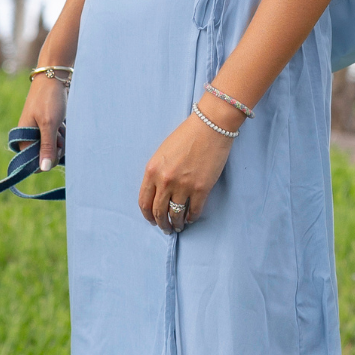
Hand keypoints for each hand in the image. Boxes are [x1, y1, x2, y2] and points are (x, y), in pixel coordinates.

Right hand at [18, 74, 67, 170]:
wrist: (55, 77)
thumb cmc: (49, 99)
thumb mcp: (49, 124)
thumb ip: (47, 147)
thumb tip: (44, 169)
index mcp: (23, 137)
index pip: (33, 163)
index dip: (46, 160)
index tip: (55, 150)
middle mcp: (30, 137)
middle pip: (46, 157)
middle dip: (56, 148)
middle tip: (59, 134)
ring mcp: (40, 132)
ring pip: (54, 148)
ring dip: (61, 140)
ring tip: (61, 126)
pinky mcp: (49, 127)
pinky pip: (58, 139)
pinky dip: (63, 134)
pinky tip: (63, 124)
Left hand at [138, 110, 238, 229]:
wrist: (210, 127)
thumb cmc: (186, 136)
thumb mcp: (162, 153)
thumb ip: (157, 173)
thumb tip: (158, 193)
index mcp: (152, 171)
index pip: (144, 202)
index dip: (147, 215)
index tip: (152, 220)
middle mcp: (165, 181)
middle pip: (159, 212)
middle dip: (161, 223)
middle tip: (165, 228)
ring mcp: (183, 186)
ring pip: (176, 215)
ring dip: (176, 224)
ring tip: (178, 227)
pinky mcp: (201, 189)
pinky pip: (194, 211)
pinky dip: (191, 218)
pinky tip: (191, 218)